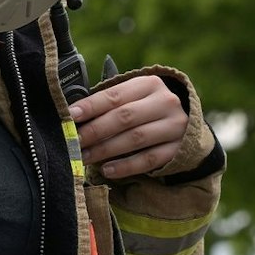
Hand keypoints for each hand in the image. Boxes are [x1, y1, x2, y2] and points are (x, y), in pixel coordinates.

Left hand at [70, 76, 188, 178]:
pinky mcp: (178, 149)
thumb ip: (109, 102)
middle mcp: (165, 102)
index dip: (91, 106)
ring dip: (105, 150)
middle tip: (74, 142)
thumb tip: (74, 115)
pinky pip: (149, 159)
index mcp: (149, 84)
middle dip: (95, 131)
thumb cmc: (147, 109)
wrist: (184, 125)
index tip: (70, 116)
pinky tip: (107, 170)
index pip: (115, 95)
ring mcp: (174, 126)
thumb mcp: (134, 97)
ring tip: (84, 158)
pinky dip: (125, 166)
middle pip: (124, 117)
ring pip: (135, 138)